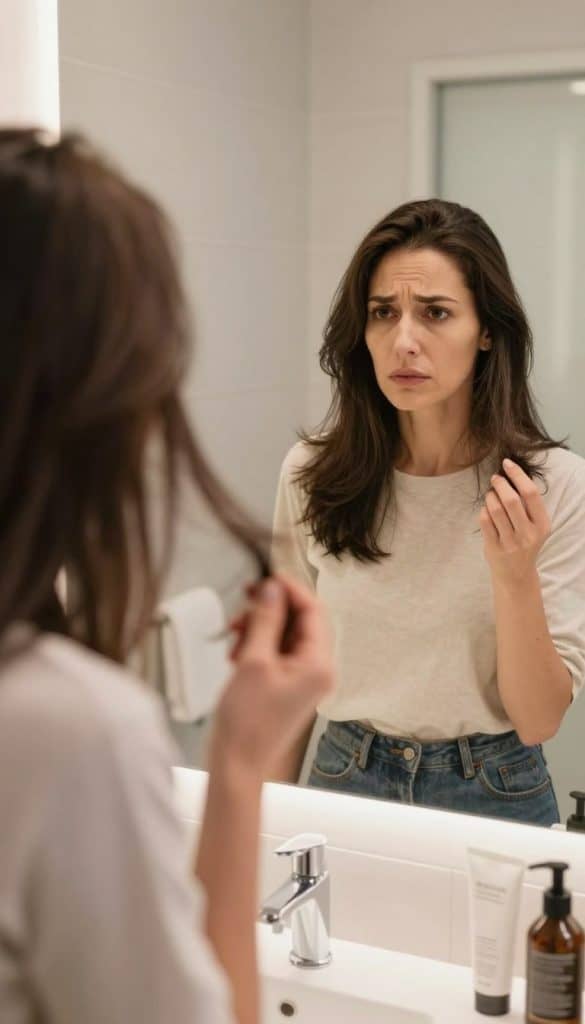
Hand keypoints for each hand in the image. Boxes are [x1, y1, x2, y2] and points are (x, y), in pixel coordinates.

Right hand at [210, 572, 334, 780]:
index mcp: (320, 664)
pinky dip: (257, 645)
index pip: (314, 610)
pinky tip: (236, 654)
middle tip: (244, 602)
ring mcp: (304, 678)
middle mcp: (318, 670)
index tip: (266, 576)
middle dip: (269, 610)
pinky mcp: (288, 685)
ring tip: (234, 637)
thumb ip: (266, 619)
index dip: (290, 589)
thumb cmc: (247, 722)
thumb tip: (273, 588)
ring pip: (285, 634)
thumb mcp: (254, 661)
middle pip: (299, 620)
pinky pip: (277, 651)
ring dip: (259, 627)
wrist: (237, 764)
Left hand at [479, 458, 550, 584]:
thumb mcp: (535, 527)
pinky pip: (485, 521)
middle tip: (495, 478)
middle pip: (512, 500)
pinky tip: (486, 509)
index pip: (531, 494)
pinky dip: (483, 510)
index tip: (507, 464)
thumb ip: (528, 506)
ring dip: (490, 497)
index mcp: (542, 525)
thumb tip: (511, 474)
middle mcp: (528, 534)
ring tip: (490, 494)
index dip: (518, 475)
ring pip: (495, 510)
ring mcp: (511, 542)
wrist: (516, 574)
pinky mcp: (494, 548)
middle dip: (501, 484)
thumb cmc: (524, 543)